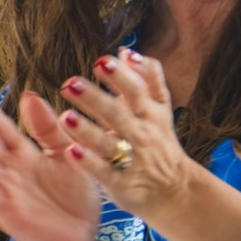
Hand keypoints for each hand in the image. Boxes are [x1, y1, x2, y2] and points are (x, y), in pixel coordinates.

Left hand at [58, 49, 191, 223]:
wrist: (175, 190)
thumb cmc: (160, 141)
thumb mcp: (160, 108)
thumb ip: (146, 77)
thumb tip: (125, 51)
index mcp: (151, 112)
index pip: (137, 89)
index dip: (122, 75)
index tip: (102, 60)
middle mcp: (143, 133)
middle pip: (119, 113)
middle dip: (96, 98)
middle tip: (70, 83)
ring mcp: (133, 159)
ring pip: (109, 144)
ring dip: (88, 131)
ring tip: (66, 117)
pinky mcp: (122, 184)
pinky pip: (104, 173)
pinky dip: (89, 163)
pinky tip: (71, 152)